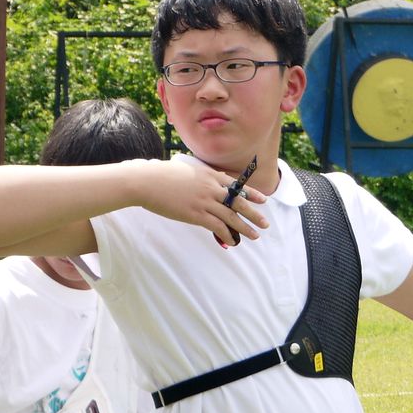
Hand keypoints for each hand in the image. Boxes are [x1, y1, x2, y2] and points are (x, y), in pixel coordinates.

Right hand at [139, 158, 269, 246]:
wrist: (147, 181)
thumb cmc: (162, 175)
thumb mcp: (186, 170)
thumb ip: (200, 177)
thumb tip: (206, 182)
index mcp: (209, 175)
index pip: (236, 185)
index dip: (251, 193)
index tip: (263, 200)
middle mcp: (211, 188)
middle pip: (239, 202)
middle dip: (254, 213)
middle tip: (265, 223)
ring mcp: (204, 201)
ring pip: (231, 216)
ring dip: (244, 227)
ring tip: (255, 235)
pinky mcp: (195, 214)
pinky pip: (216, 226)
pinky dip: (226, 235)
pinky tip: (232, 242)